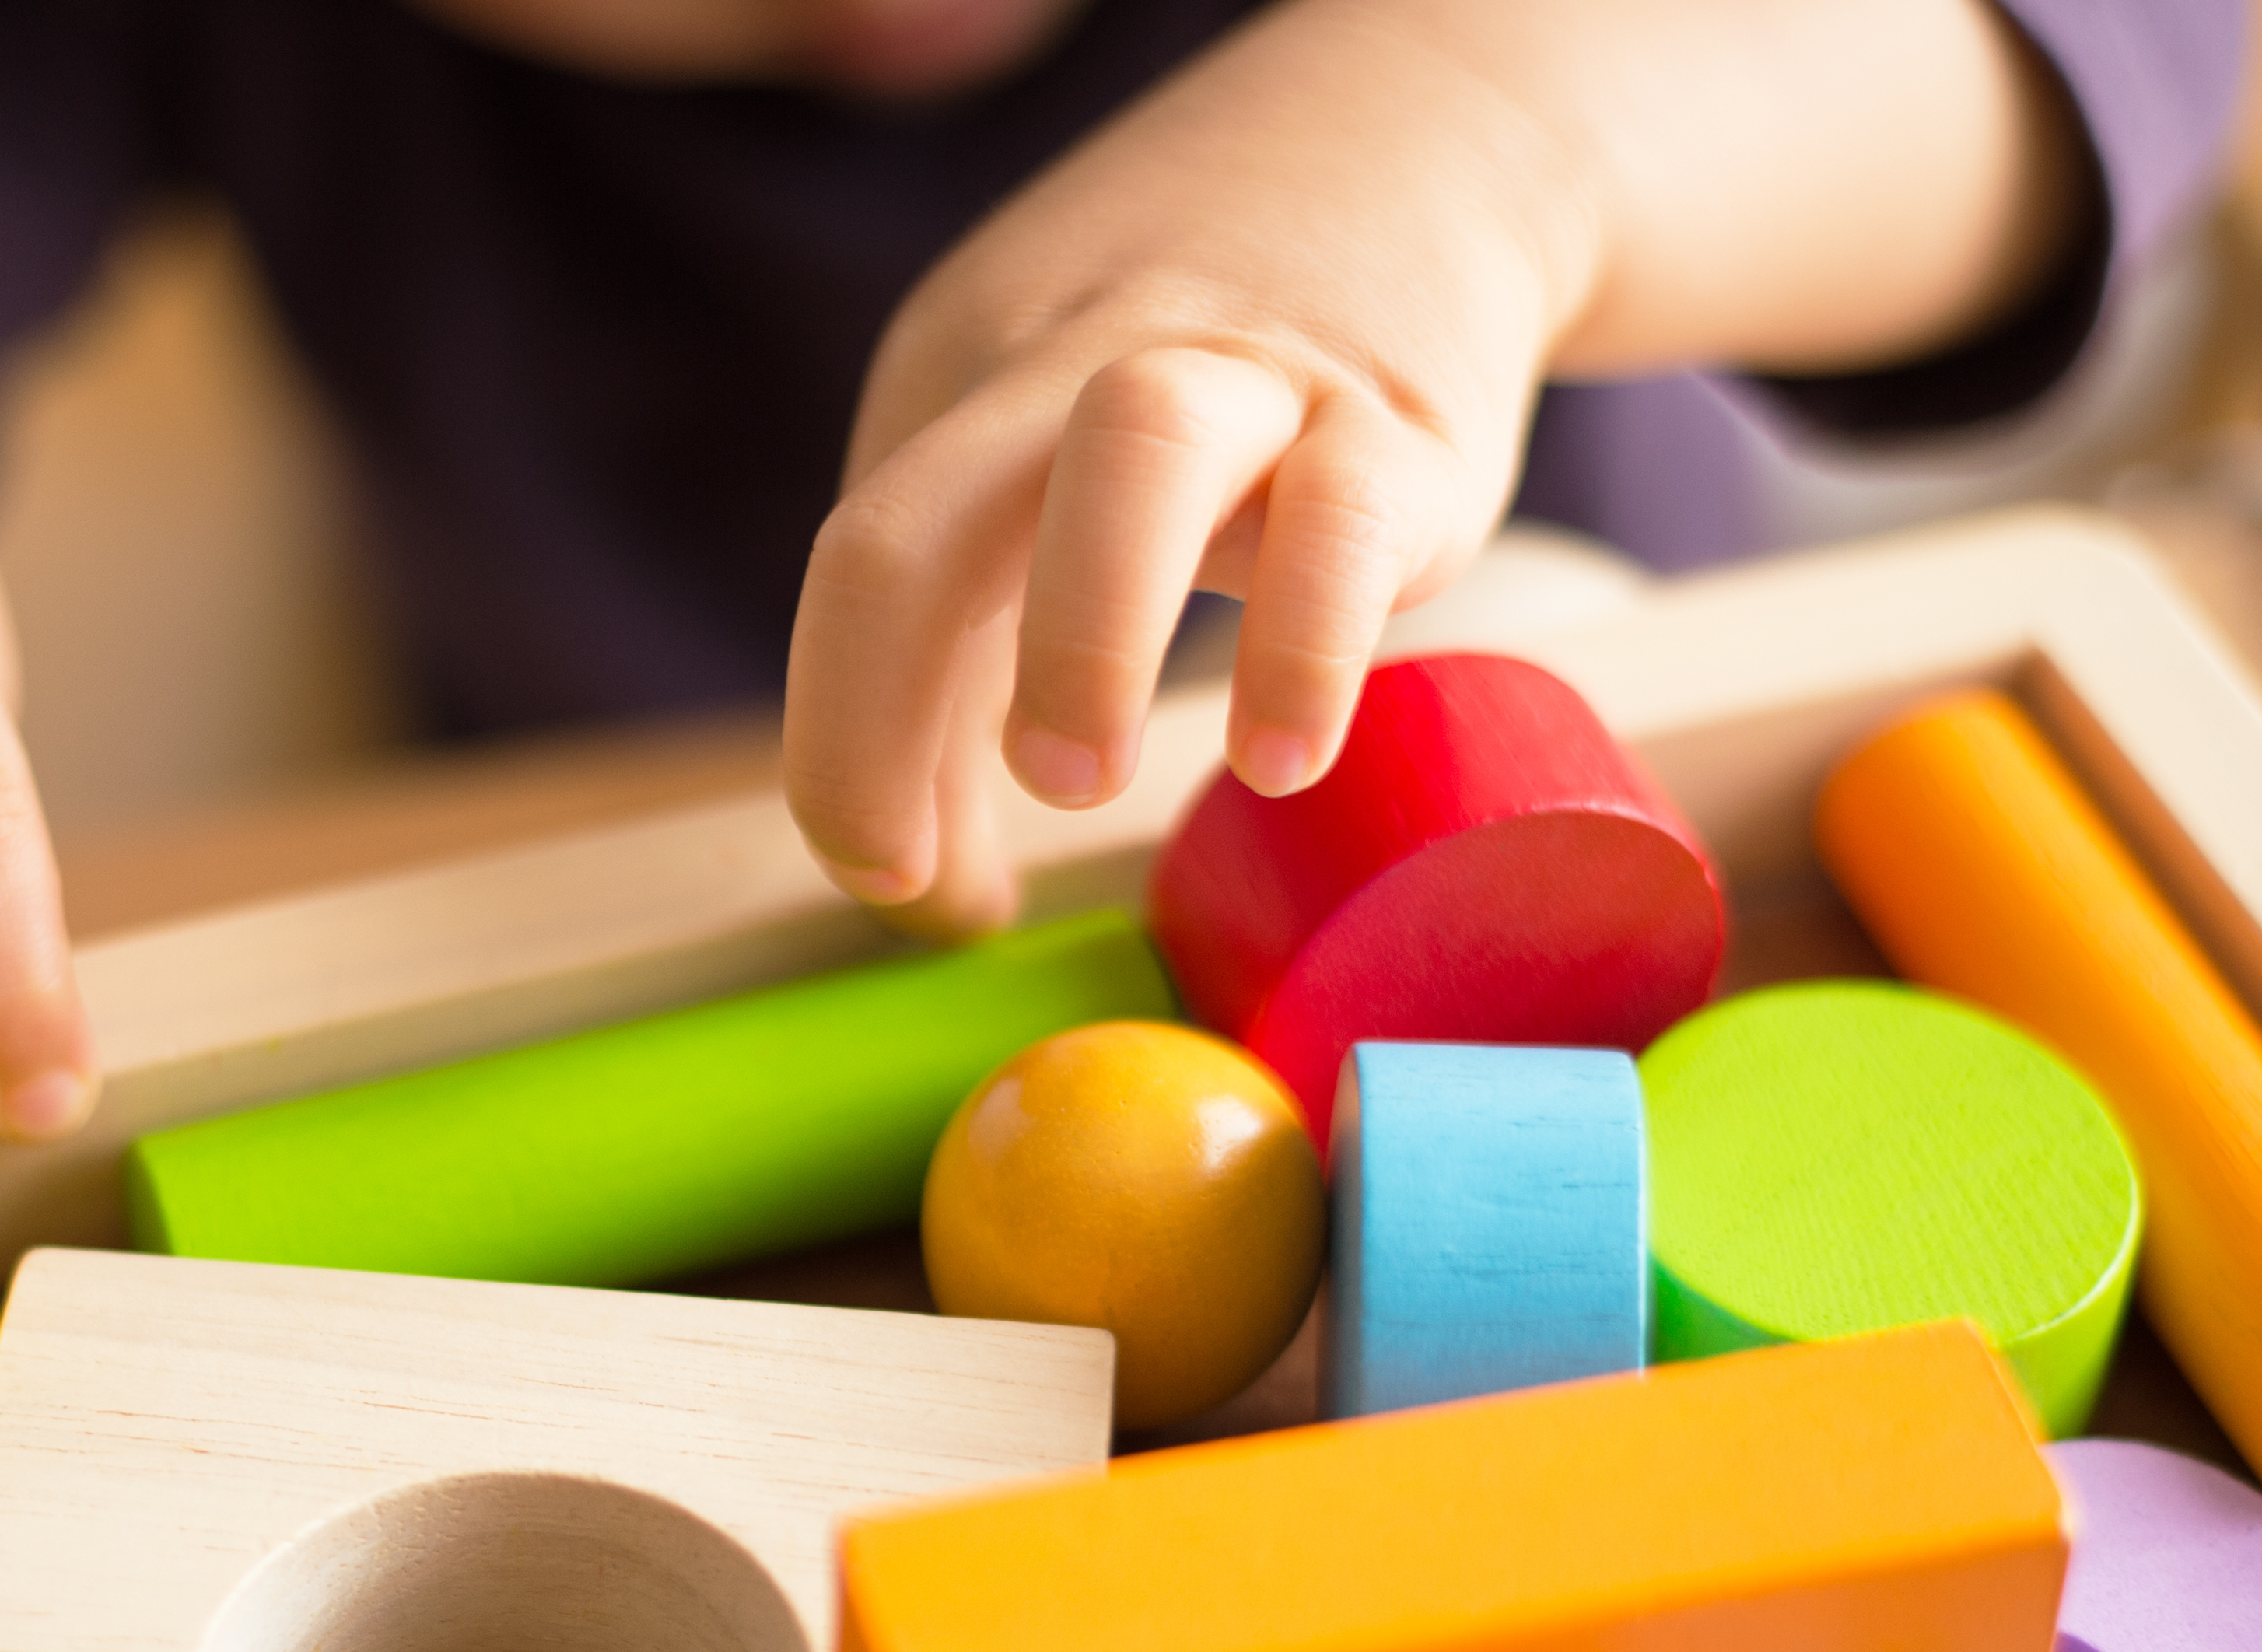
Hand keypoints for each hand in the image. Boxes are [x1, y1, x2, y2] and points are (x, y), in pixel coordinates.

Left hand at [784, 0, 2079, 935]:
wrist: (1417, 148)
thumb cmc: (1197, 385)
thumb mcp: (1040, 482)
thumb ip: (969, 685)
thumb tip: (937, 894)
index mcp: (964, 387)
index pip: (861, 570)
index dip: (844, 750)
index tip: (889, 880)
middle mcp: (1076, 364)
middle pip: (930, 513)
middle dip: (891, 701)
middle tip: (916, 868)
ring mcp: (1241, 376)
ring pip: (1135, 453)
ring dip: (1083, 635)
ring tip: (1079, 787)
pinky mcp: (1396, 421)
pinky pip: (1343, 517)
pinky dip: (1301, 649)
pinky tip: (1279, 755)